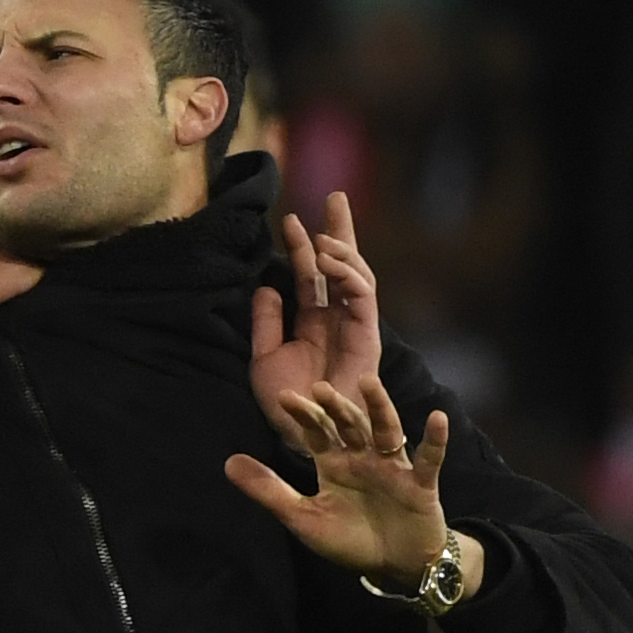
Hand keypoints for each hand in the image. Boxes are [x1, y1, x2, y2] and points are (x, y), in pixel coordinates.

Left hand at [225, 386, 481, 595]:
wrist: (395, 566)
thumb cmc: (350, 540)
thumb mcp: (303, 517)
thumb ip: (268, 490)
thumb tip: (227, 462)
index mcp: (333, 464)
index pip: (316, 433)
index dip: (303, 417)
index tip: (285, 398)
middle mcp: (362, 459)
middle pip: (349, 426)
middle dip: (335, 408)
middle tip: (320, 388)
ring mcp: (393, 468)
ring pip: (385, 431)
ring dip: (379, 407)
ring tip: (369, 383)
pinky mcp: (420, 483)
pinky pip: (428, 459)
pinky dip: (434, 440)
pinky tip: (437, 418)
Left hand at [249, 194, 385, 443]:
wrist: (304, 435)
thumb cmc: (286, 405)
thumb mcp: (265, 358)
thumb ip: (267, 323)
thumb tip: (267, 286)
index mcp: (313, 323)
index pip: (310, 276)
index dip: (302, 246)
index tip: (288, 218)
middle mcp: (336, 319)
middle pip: (342, 266)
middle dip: (340, 230)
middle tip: (335, 196)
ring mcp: (354, 326)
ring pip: (356, 276)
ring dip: (342, 250)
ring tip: (322, 233)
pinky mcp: (368, 335)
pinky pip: (363, 296)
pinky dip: (348, 274)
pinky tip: (329, 260)